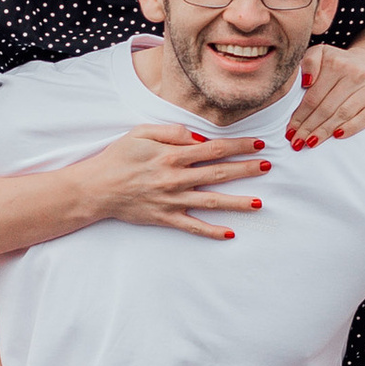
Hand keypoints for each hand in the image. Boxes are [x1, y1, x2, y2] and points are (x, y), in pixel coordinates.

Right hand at [74, 118, 274, 237]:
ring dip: (238, 202)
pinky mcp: (165, 218)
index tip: (258, 143)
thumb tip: (197, 137)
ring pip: (212, 202)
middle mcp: (176, 178)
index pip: (214, 148)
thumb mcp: (140, 133)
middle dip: (247, 169)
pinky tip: (230, 233)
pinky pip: (193, 226)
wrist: (95, 189)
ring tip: (260, 203)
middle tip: (268, 166)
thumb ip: (170, 132)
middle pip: (220, 173)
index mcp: (172, 155)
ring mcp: (172, 200)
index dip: (239, 145)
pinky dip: (211, 231)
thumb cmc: (117, 158)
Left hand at [284, 42, 364, 151]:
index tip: (289, 131)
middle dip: (309, 127)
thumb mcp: (319, 54)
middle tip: (297, 142)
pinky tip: (337, 136)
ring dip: (325, 131)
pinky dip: (352, 127)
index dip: (300, 116)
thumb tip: (306, 82)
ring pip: (343, 114)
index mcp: (336, 62)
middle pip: (327, 107)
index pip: (313, 96)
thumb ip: (308, 62)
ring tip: (311, 142)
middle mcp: (356, 73)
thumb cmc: (337, 64)